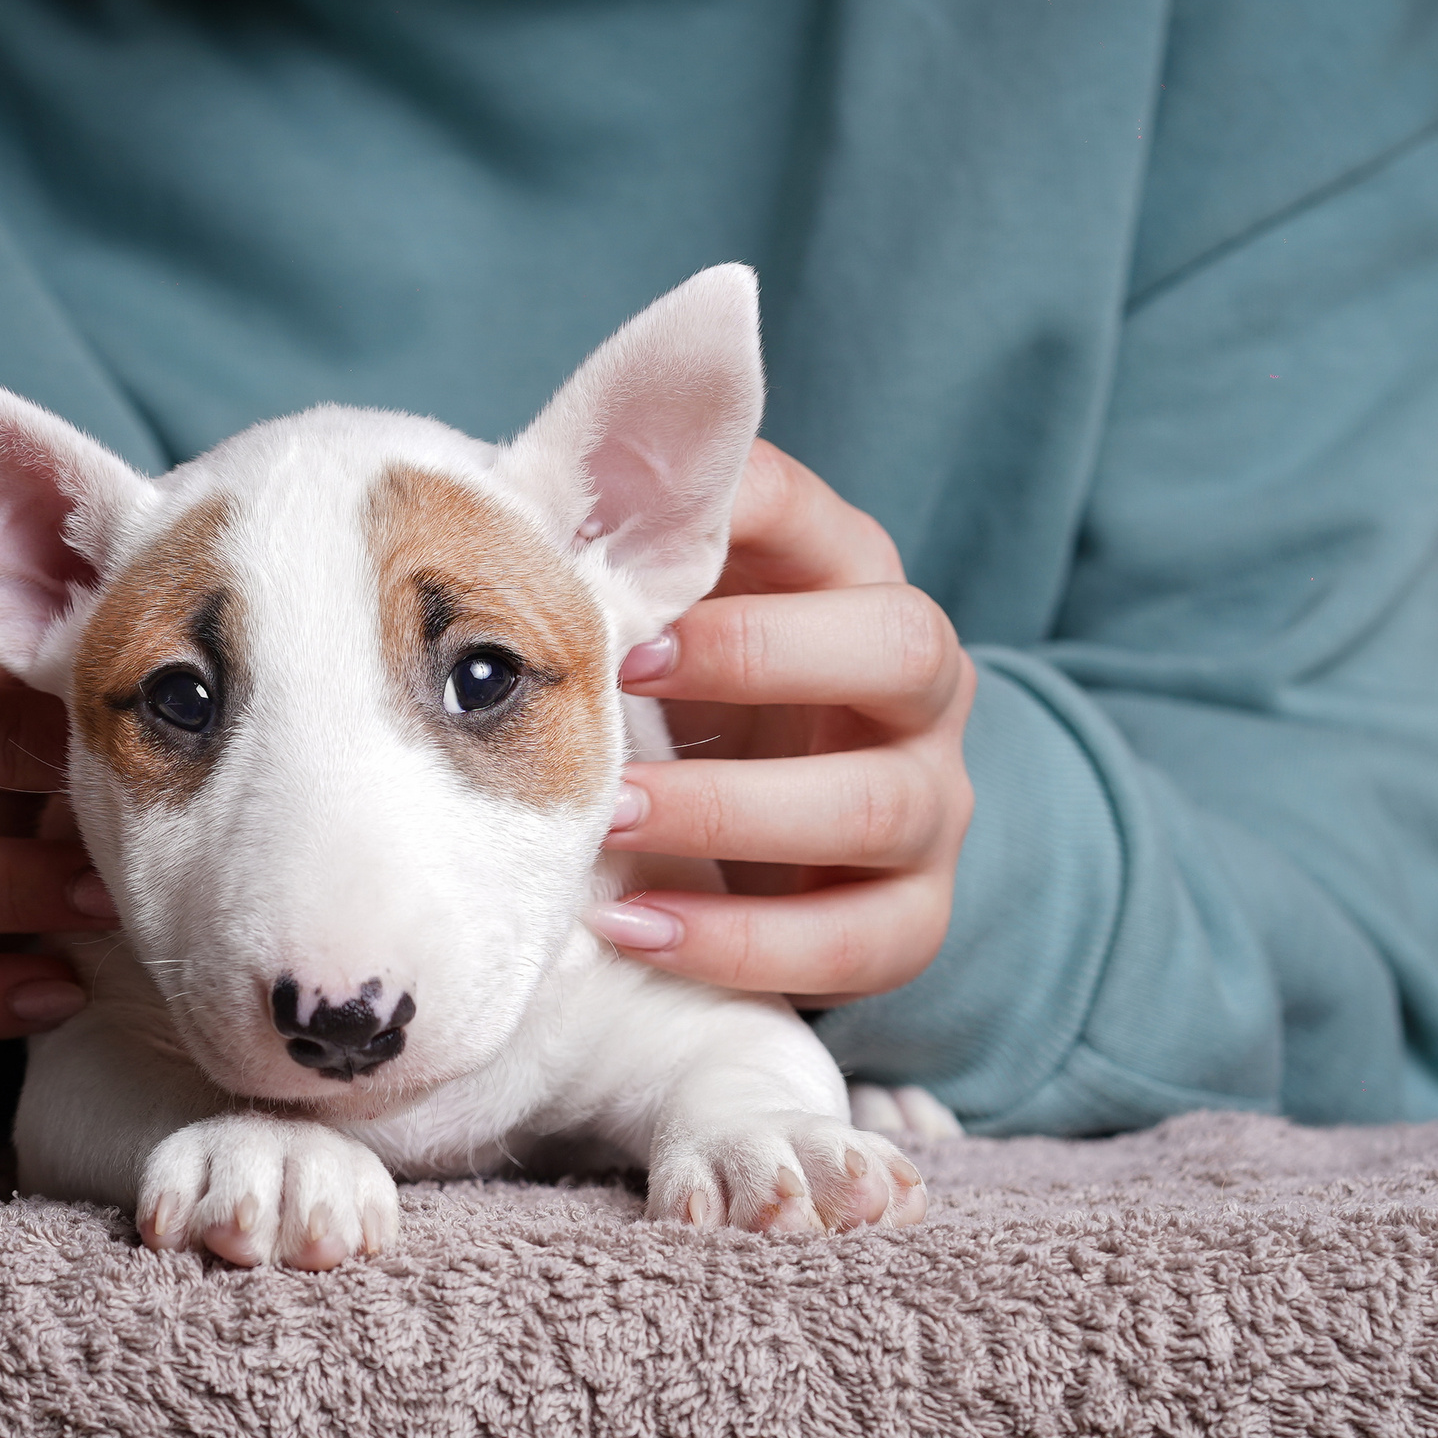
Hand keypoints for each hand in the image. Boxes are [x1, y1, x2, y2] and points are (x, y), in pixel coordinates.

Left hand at [587, 442, 975, 1006]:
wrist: (764, 834)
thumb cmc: (683, 690)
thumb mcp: (651, 611)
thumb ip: (599, 548)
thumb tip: (505, 494)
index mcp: (849, 575)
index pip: (809, 515)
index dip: (720, 525)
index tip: (611, 565)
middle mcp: (919, 684)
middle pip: (905, 646)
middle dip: (760, 657)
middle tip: (622, 677)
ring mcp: (931, 803)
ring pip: (879, 805)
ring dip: (732, 812)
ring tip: (611, 819)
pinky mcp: (915, 916)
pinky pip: (857, 941)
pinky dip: (740, 943)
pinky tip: (633, 928)